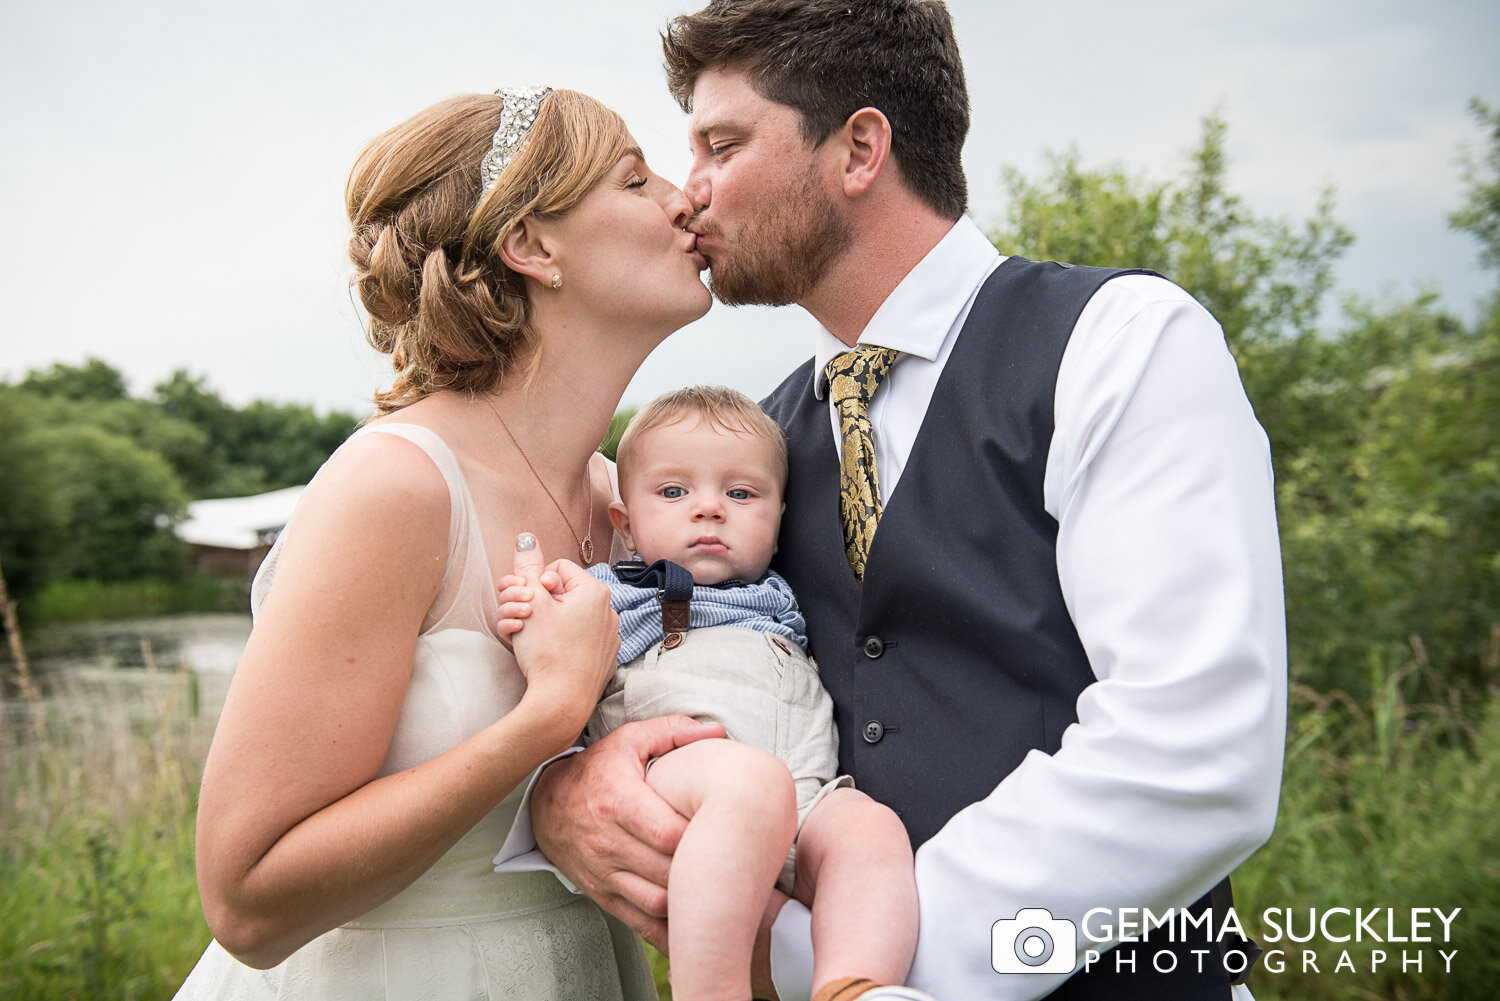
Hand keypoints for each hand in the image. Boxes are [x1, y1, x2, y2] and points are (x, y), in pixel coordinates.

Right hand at [508, 534, 618, 731]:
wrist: (560, 703)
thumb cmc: (547, 652)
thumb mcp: (531, 602)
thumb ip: (527, 566)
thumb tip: (526, 537)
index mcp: (594, 591)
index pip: (557, 569)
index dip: (535, 584)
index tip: (528, 603)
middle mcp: (608, 610)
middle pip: (561, 593)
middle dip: (534, 604)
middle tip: (520, 619)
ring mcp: (607, 636)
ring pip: (566, 617)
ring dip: (542, 623)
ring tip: (527, 639)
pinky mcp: (602, 658)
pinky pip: (576, 639)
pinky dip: (558, 642)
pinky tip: (546, 655)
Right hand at [531, 715, 726, 950]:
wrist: (544, 803)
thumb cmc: (596, 769)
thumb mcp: (629, 740)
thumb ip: (674, 732)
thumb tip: (718, 733)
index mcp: (619, 802)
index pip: (669, 834)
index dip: (702, 837)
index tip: (727, 832)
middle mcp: (608, 842)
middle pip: (667, 871)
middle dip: (703, 872)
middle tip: (736, 868)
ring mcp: (604, 873)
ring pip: (657, 903)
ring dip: (690, 903)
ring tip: (720, 894)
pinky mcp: (602, 894)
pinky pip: (640, 922)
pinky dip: (670, 931)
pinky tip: (695, 927)